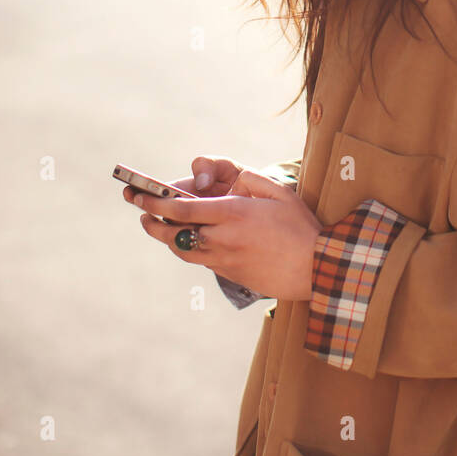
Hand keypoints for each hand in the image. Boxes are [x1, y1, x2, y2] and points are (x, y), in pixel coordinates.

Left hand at [122, 160, 321, 300]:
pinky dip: (188, 249)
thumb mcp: (279, 192)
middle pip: (174, 233)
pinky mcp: (231, 275)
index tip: (140, 197)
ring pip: (183, 250)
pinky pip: (201, 260)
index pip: (181, 210)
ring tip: (156, 227)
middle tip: (139, 212)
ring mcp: (225, 260)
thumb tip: (232, 180)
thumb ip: (251, 180)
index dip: (155, 204)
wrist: (317, 269)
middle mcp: (223, 239)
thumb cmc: (301, 227)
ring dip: (166, 238)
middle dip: (151, 222)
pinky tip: (187, 241)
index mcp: (232, 214)